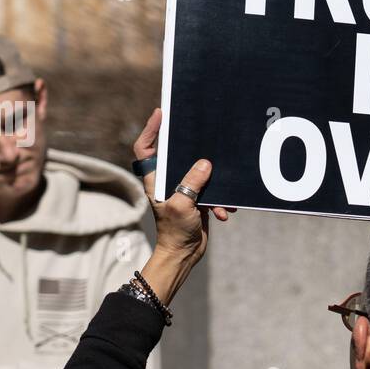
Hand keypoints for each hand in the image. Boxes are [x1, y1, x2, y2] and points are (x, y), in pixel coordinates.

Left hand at [132, 108, 231, 305]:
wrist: (185, 255)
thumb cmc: (174, 232)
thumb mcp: (182, 206)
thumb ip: (192, 183)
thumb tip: (206, 164)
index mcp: (156, 179)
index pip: (145, 148)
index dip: (151, 130)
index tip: (161, 113)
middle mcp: (168, 180)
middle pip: (178, 154)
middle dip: (193, 149)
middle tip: (205, 134)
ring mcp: (184, 188)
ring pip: (200, 172)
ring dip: (214, 183)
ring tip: (218, 197)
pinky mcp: (198, 198)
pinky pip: (213, 190)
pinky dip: (220, 200)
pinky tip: (224, 212)